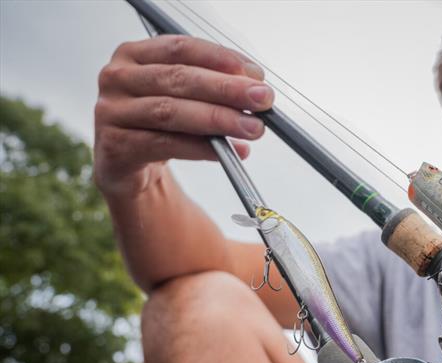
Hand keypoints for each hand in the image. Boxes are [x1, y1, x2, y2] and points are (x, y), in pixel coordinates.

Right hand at [93, 35, 273, 195]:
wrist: (130, 165)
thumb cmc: (160, 125)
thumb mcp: (183, 99)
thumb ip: (213, 88)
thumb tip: (255, 89)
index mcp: (135, 54)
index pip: (182, 48)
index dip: (221, 59)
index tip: (255, 74)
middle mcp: (119, 78)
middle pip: (179, 79)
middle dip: (227, 89)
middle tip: (262, 99)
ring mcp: (112, 112)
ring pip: (171, 112)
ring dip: (219, 120)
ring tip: (251, 129)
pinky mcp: (115, 146)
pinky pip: (165, 144)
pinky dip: (202, 148)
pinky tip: (227, 151)